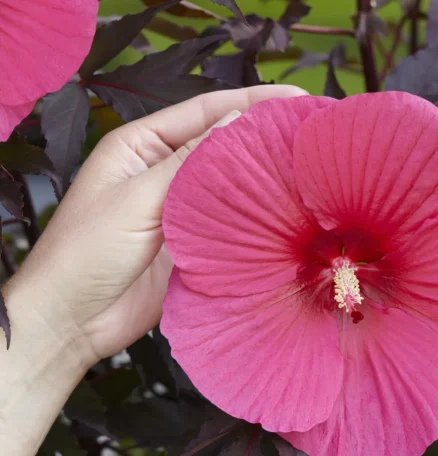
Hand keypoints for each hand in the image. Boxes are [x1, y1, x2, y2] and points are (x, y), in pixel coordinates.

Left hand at [0, 85, 305, 455]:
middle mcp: (164, 174)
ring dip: (261, 180)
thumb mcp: (136, 197)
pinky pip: (227, 225)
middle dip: (261, 139)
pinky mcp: (193, 247)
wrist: (75, 321)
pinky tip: (283, 214)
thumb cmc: (88, 251)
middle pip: (220, 148)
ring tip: (306, 170)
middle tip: (309, 135)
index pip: (203, 112)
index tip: (295, 100)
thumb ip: (188, 162)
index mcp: (142, 147)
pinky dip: (252, 219)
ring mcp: (180, 212)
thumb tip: (239, 123)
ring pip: (228, 189)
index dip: (250, 102)